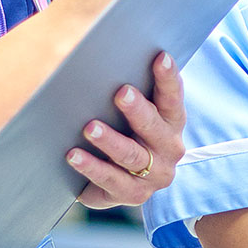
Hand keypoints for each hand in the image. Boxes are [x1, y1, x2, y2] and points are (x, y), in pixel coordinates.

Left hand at [68, 51, 185, 207]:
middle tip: (121, 93)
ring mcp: (154, 176)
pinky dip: (92, 167)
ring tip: (90, 127)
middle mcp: (170, 149)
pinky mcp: (134, 195)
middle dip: (138, 110)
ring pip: (132, 156)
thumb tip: (102, 52)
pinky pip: (111, 181)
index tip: (160, 57)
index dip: (168, 78)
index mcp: (173, 122)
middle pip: (155, 128)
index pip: (173, 97)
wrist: (124, 178)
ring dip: (110, 141)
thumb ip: (131, 87)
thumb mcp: (133, 109)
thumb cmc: (127, 130)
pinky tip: (73, 155)